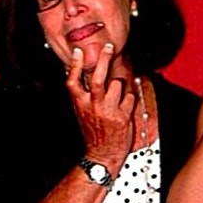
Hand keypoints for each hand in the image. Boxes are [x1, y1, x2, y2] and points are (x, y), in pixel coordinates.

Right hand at [66, 41, 135, 177]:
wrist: (102, 155)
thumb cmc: (92, 132)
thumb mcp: (81, 113)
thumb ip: (81, 96)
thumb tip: (77, 74)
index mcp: (80, 104)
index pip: (73, 81)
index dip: (75, 65)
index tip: (79, 51)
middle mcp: (93, 106)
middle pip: (98, 77)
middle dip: (103, 59)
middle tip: (108, 46)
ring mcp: (109, 111)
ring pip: (117, 84)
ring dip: (119, 84)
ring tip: (117, 94)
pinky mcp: (123, 117)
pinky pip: (129, 96)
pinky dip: (128, 97)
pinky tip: (124, 105)